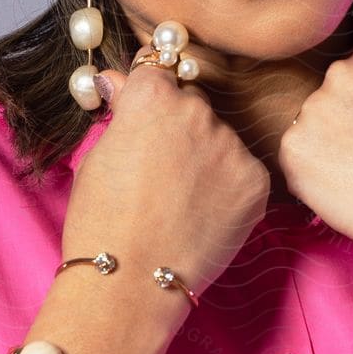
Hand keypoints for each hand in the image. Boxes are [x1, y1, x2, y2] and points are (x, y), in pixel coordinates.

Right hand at [64, 60, 270, 298]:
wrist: (131, 280)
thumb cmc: (102, 222)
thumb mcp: (96, 156)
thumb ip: (120, 114)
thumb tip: (119, 81)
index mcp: (153, 96)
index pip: (156, 73)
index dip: (147, 99)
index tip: (144, 121)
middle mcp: (197, 110)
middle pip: (193, 104)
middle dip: (179, 127)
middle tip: (160, 172)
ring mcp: (231, 145)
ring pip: (221, 138)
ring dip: (207, 157)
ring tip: (181, 201)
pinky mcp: (256, 180)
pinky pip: (243, 170)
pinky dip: (229, 188)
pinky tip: (203, 215)